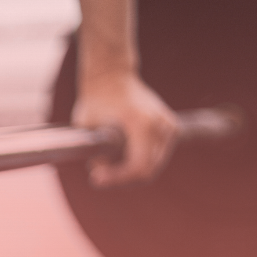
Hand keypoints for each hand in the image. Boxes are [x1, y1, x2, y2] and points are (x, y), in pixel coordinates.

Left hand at [72, 70, 177, 186]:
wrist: (111, 77)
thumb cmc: (96, 100)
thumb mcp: (86, 127)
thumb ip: (95, 153)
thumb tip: (101, 172)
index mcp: (141, 123)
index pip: (139, 166)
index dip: (118, 179)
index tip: (95, 179)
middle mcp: (160, 125)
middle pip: (148, 170)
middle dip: (122, 179)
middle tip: (98, 176)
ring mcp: (169, 126)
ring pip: (153, 166)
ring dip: (130, 171)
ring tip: (106, 162)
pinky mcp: (171, 127)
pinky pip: (157, 156)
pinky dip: (140, 161)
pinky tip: (120, 155)